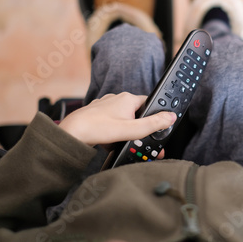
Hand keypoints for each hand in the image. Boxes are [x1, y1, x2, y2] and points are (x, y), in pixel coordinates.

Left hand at [59, 92, 175, 146]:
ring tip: (121, 143)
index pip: (149, 104)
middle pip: (136, 114)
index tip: (156, 128)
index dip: (154, 117)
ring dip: (125, 132)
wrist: (71, 134)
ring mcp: (105, 106)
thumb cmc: (98, 129)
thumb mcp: (132, 130)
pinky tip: (110, 142)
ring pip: (123, 119)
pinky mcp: (96, 114)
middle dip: (138, 129)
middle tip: (138, 141)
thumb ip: (154, 124)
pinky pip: (110, 123)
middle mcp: (116, 98)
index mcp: (128, 98)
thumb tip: (170, 117)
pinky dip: (112, 133)